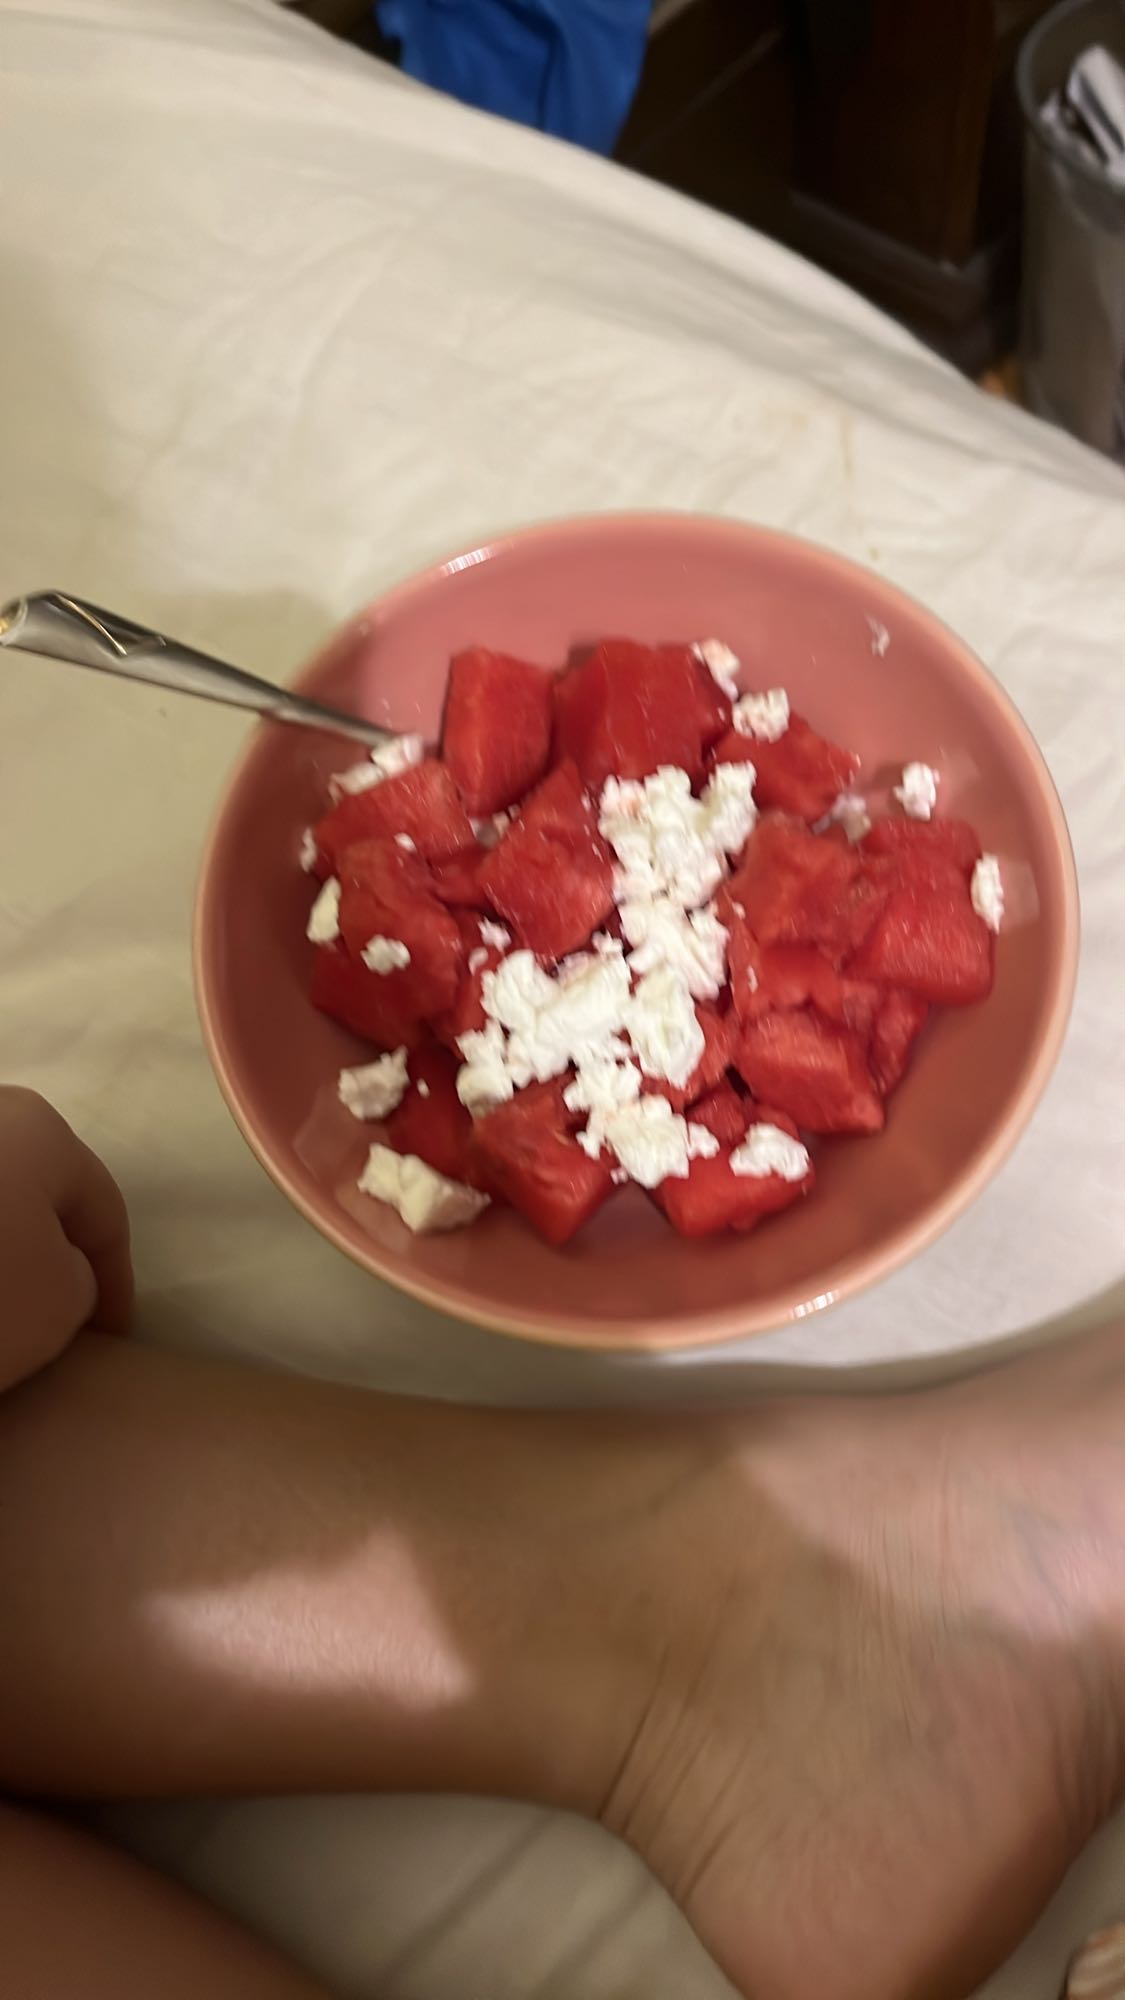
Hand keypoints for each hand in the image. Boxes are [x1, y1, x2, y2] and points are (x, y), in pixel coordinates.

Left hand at [0, 1088, 131, 1392]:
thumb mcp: (63, 1302)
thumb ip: (79, 1283)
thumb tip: (52, 1276)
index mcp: (38, 1125)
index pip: (104, 1215)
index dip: (118, 1285)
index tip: (116, 1343)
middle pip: (34, 1203)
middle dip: (46, 1261)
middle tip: (55, 1330)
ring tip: (1, 1327)